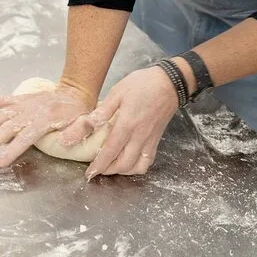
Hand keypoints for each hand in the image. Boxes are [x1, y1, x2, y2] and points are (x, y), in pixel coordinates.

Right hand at [0, 85, 91, 166]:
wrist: (74, 91)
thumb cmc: (78, 112)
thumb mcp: (83, 123)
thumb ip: (76, 133)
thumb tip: (65, 142)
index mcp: (45, 120)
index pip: (25, 138)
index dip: (12, 150)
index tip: (0, 161)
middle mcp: (31, 112)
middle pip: (8, 128)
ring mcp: (24, 104)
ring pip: (2, 114)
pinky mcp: (21, 99)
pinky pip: (2, 101)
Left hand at [59, 67, 178, 178]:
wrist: (170, 83)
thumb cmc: (142, 85)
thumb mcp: (117, 92)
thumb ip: (102, 110)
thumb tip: (86, 124)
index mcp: (127, 124)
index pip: (111, 150)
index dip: (99, 164)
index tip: (90, 173)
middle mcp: (140, 136)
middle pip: (124, 164)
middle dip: (108, 171)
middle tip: (97, 170)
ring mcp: (150, 140)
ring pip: (137, 166)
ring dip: (122, 171)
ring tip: (110, 167)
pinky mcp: (157, 140)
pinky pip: (147, 161)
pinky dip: (136, 167)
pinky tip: (128, 163)